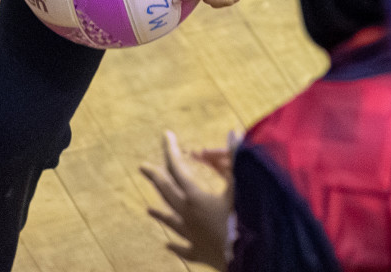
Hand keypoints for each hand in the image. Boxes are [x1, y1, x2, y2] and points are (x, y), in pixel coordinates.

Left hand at [140, 130, 234, 268]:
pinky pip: (182, 248)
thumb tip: (233, 132)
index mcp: (194, 197)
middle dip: (155, 177)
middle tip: (142, 167)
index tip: (166, 135)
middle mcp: (187, 216)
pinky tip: (167, 245)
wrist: (248, 258)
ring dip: (159, 213)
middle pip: (166, 193)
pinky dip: (174, 245)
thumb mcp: (241, 185)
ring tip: (148, 210)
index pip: (177, 168)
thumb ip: (235, 158)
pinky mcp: (199, 253)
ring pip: (170, 222)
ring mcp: (191, 236)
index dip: (171, 150)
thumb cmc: (244, 219)